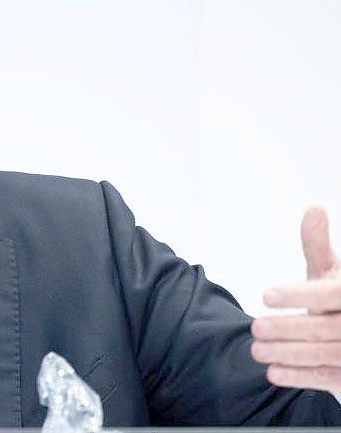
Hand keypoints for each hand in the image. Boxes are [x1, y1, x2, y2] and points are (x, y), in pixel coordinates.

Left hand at [250, 207, 340, 392]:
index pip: (334, 294)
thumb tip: (313, 208)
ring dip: (288, 354)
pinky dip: (300, 377)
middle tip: (254, 327)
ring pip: (326, 355)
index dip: (301, 295)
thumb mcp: (332, 273)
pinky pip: (329, 378)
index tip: (266, 295)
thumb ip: (318, 247)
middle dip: (287, 329)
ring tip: (256, 350)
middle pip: (327, 329)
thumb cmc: (337, 301)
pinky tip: (273, 373)